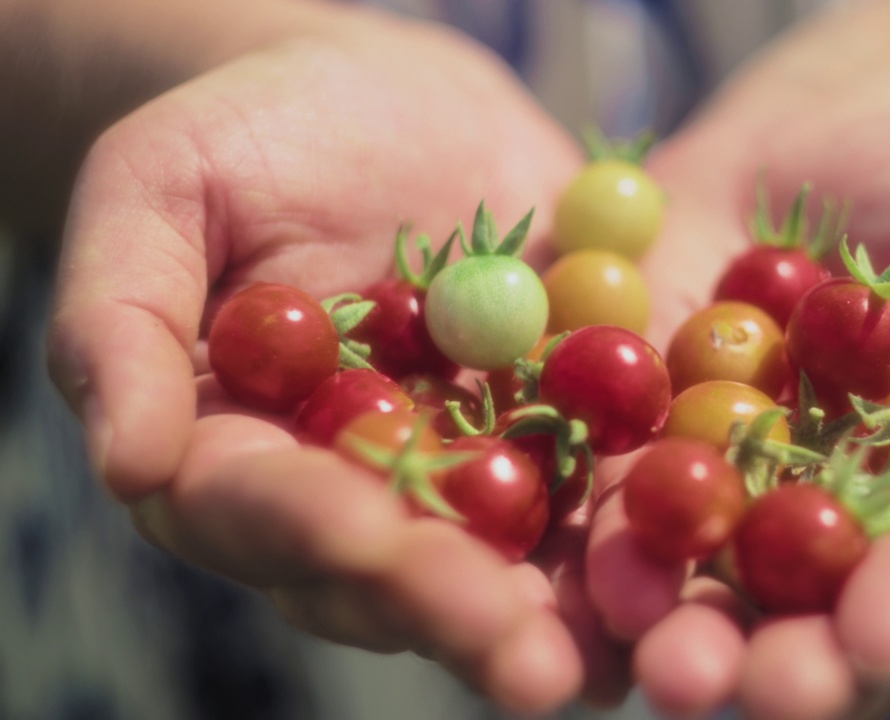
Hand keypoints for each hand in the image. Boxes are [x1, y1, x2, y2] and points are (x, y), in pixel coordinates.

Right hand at [46, 16, 629, 712]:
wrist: (388, 98)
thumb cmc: (250, 131)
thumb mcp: (161, 185)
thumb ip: (125, 316)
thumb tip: (128, 464)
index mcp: (242, 451)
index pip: (262, 507)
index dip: (309, 526)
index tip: (362, 534)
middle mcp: (354, 488)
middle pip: (393, 570)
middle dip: (455, 609)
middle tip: (520, 657)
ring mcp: (464, 470)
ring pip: (503, 562)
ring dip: (561, 617)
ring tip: (617, 662)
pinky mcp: (559, 433)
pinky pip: (597, 496)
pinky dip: (639, 541)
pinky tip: (689, 581)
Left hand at [586, 28, 889, 719]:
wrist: (834, 145)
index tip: (881, 639)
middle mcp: (832, 531)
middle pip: (802, 613)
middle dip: (767, 654)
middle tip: (731, 689)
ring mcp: (722, 493)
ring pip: (687, 575)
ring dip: (655, 617)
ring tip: (632, 642)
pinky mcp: (628, 440)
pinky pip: (592, 494)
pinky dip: (564, 524)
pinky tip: (531, 556)